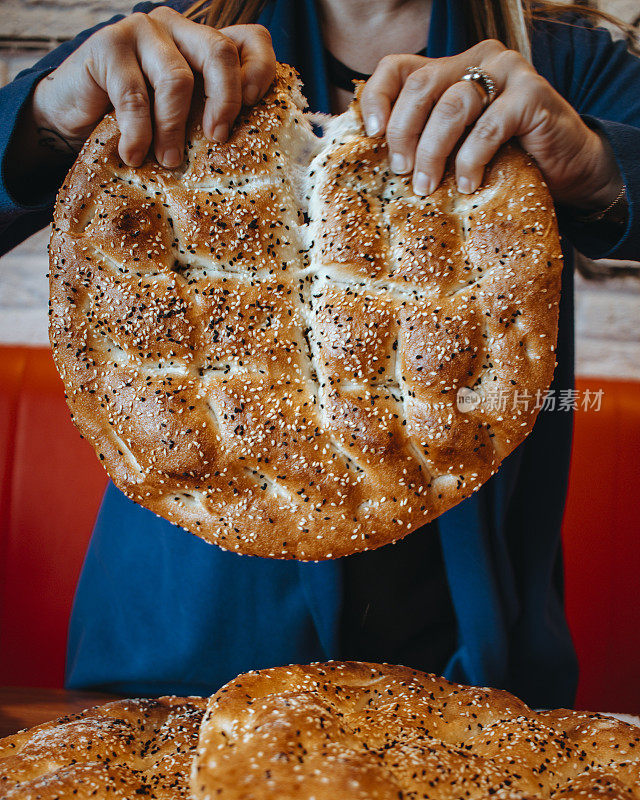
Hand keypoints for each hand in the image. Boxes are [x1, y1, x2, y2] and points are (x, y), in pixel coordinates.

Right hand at [30, 7, 275, 166]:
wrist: (73, 119)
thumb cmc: (138, 125)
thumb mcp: (184, 121)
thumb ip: (210, 117)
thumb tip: (248, 148)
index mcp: (203, 44)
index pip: (249, 39)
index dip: (260, 69)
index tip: (252, 106)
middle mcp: (177, 29)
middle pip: (219, 51)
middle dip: (224, 101)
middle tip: (216, 139)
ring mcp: (141, 31)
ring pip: (177, 78)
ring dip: (173, 129)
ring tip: (167, 161)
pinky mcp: (107, 45)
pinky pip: (135, 95)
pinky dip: (138, 133)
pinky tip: (132, 155)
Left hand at [360, 39, 621, 210]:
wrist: (571, 169)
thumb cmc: (507, 161)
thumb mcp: (457, 148)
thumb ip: (427, 140)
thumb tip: (381, 164)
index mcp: (452, 69)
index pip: (399, 67)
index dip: (378, 97)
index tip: (371, 135)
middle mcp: (478, 60)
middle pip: (421, 85)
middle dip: (403, 132)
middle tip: (400, 171)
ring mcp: (508, 72)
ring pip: (452, 104)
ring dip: (433, 151)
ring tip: (427, 186)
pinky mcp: (532, 95)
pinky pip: (488, 127)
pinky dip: (470, 159)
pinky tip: (466, 184)